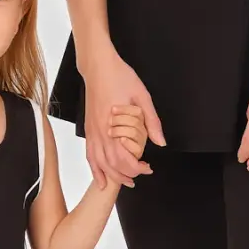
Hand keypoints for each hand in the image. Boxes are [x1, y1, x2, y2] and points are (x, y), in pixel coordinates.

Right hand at [83, 45, 164, 188]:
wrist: (98, 66)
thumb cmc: (120, 78)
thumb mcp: (142, 97)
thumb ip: (152, 122)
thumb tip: (160, 142)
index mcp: (114, 125)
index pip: (125, 158)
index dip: (137, 168)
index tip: (148, 167)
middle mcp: (100, 132)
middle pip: (112, 164)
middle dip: (127, 174)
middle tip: (141, 174)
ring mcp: (92, 132)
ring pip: (99, 163)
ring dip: (111, 176)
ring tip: (124, 182)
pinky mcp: (88, 129)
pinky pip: (89, 154)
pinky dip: (94, 169)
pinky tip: (100, 178)